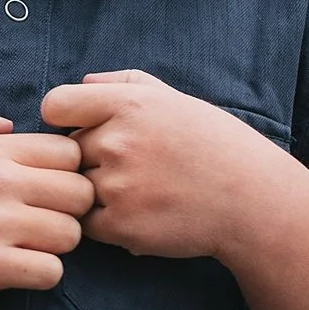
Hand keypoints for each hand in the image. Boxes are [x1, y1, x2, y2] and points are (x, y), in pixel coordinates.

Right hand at [0, 98, 96, 308]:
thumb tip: (8, 125)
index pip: (69, 152)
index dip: (65, 171)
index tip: (45, 187)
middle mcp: (1, 183)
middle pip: (82, 193)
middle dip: (69, 209)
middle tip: (42, 220)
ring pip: (71, 235)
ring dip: (56, 244)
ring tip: (27, 246)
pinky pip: (51, 272)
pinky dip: (40, 274)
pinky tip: (17, 269)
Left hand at [41, 70, 289, 260]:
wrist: (253, 201)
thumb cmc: (214, 144)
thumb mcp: (173, 98)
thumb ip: (122, 83)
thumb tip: (81, 83)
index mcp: (127, 105)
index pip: (55, 105)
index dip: (65, 118)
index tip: (83, 128)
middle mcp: (118, 142)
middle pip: (67, 150)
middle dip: (89, 157)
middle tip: (130, 167)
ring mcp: (118, 186)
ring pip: (75, 187)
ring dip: (95, 191)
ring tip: (137, 191)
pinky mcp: (122, 226)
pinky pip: (87, 223)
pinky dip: (104, 222)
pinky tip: (138, 214)